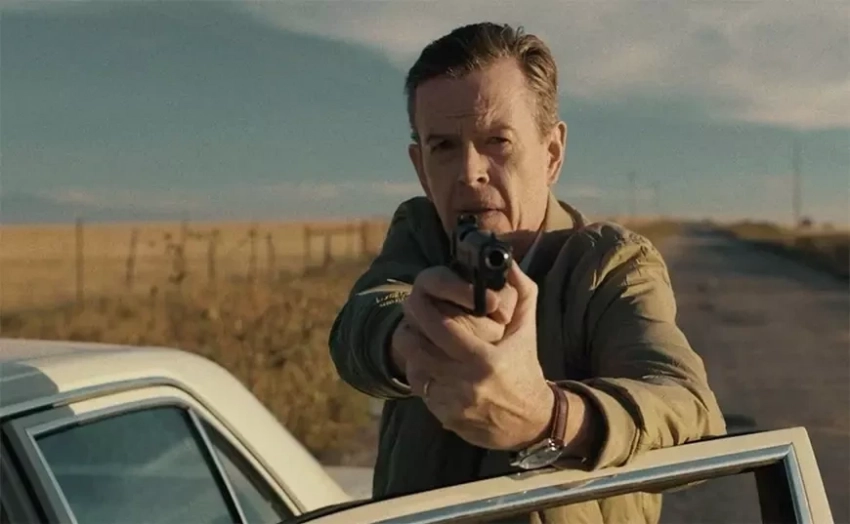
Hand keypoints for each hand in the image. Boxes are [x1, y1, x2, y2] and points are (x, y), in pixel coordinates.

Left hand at [399, 263, 553, 450]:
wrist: (530, 421)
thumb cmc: (525, 367)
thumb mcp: (527, 330)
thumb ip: (522, 293)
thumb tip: (509, 263)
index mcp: (486, 360)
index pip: (442, 329)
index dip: (426, 310)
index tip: (419, 298)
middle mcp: (466, 384)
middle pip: (418, 349)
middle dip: (410, 328)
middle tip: (411, 316)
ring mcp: (453, 404)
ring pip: (415, 370)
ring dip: (412, 351)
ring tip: (417, 336)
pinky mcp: (445, 418)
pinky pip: (421, 390)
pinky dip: (420, 374)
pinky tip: (427, 362)